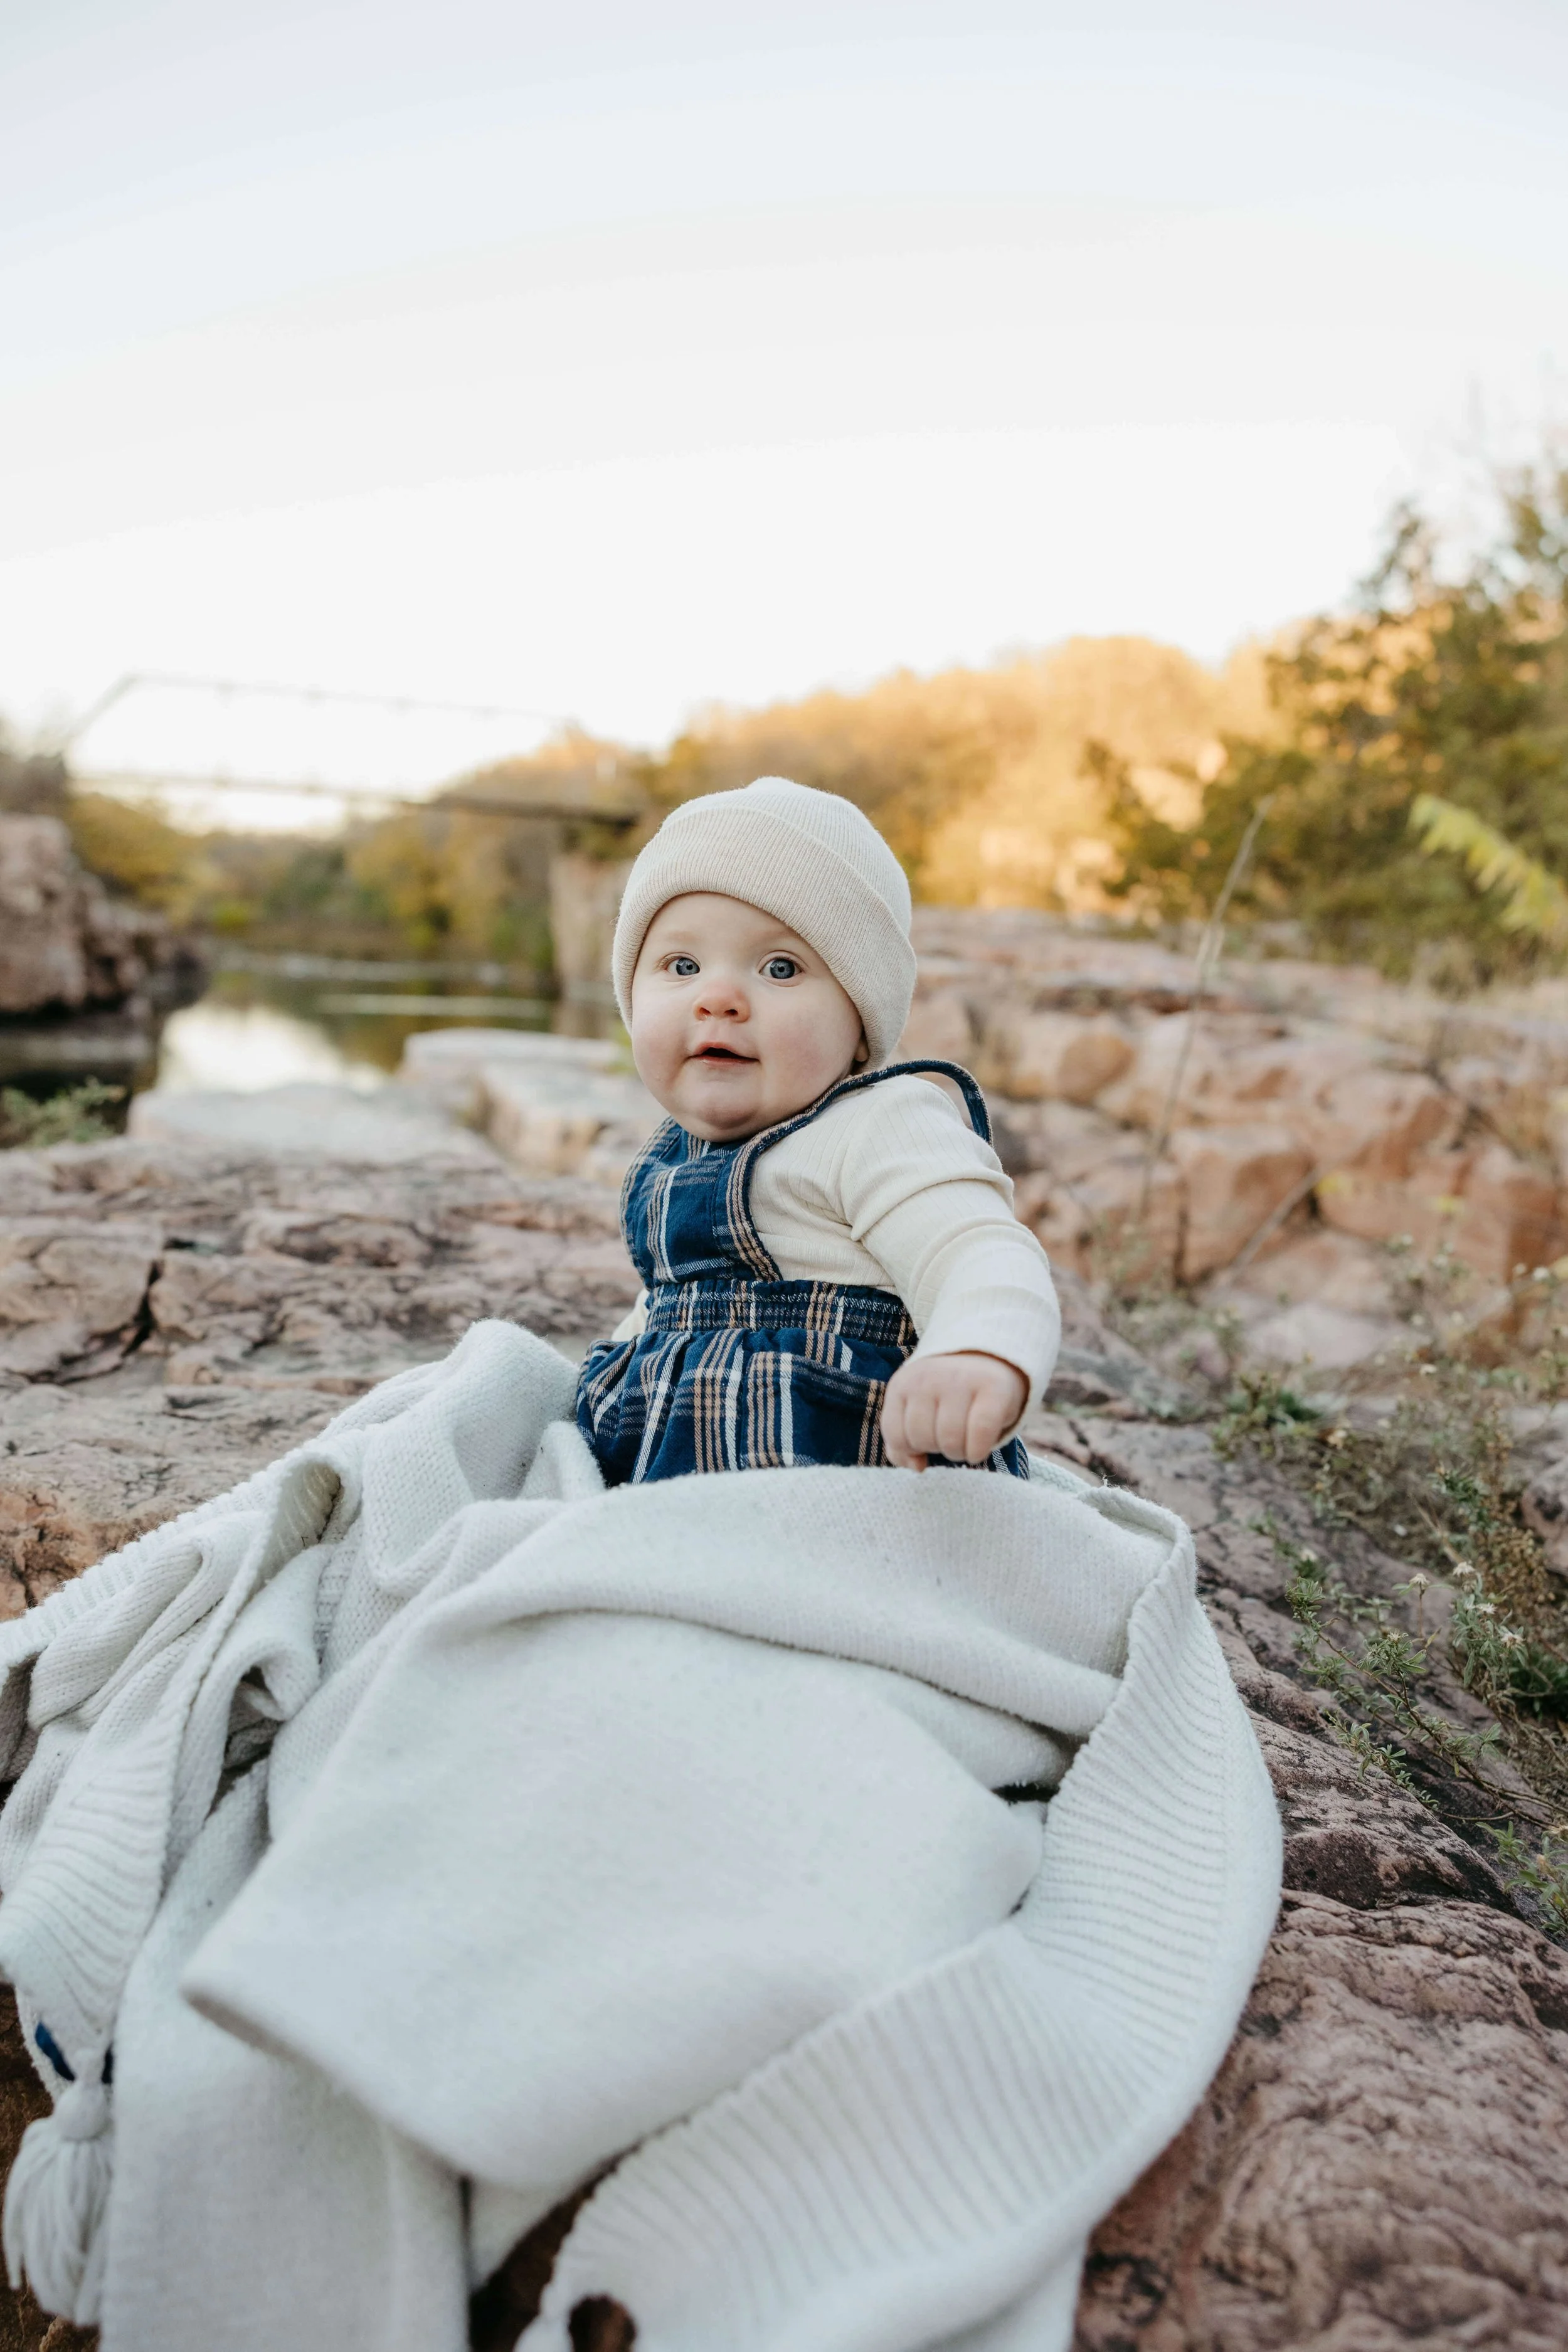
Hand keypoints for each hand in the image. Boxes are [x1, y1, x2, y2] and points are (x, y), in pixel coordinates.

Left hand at [881, 1352, 1027, 1470]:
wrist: (987, 1358)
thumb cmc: (947, 1395)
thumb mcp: (916, 1410)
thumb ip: (902, 1441)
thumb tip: (916, 1466)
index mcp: (904, 1383)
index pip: (895, 1435)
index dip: (911, 1450)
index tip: (926, 1442)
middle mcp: (930, 1377)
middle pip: (923, 1439)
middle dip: (937, 1449)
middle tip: (950, 1438)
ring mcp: (962, 1380)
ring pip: (950, 1440)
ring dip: (958, 1453)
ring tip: (964, 1442)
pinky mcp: (993, 1388)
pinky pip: (980, 1433)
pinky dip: (977, 1451)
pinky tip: (978, 1450)